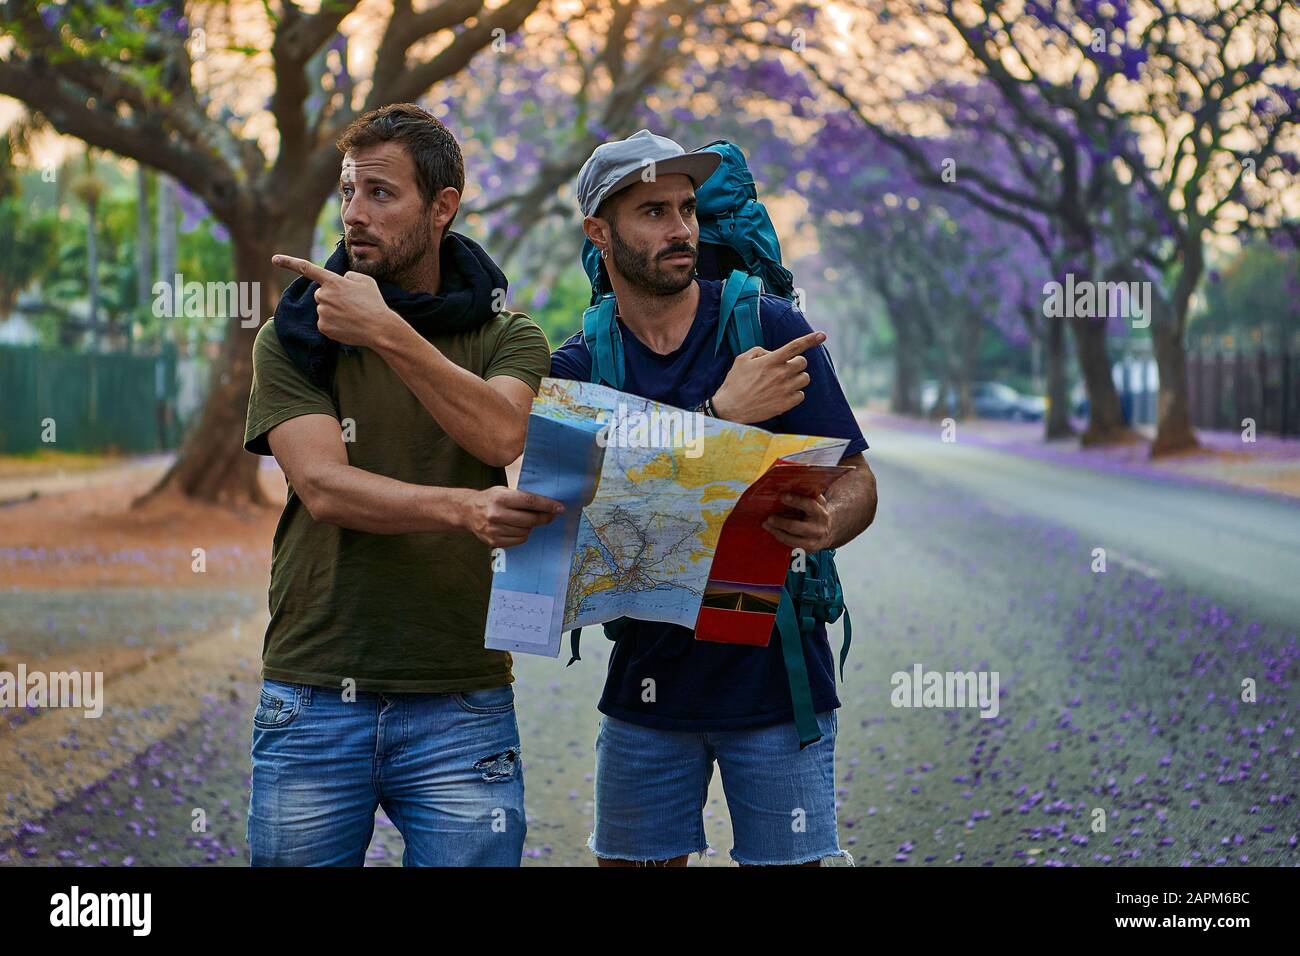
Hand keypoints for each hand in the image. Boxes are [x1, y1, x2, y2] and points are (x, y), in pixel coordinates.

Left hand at [272, 254, 397, 348]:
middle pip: (320, 294)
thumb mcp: (365, 281)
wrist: (379, 328)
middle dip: (331, 298)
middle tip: (351, 305)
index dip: (289, 262)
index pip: (308, 268)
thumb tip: (341, 281)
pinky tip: (348, 326)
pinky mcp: (323, 327)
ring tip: (352, 316)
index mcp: (332, 281)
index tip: (274, 259)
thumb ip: (348, 276)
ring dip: (334, 312)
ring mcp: (322, 312)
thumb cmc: (374, 303)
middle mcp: (323, 295)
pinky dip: (334, 325)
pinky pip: (325, 323)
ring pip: (323, 309)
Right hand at [464, 486, 564, 548]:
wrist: (467, 511)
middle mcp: (496, 514)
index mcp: (500, 498)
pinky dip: (523, 535)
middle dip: (544, 518)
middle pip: (530, 519)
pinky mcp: (494, 541)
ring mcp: (494, 530)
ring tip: (528, 520)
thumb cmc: (490, 499)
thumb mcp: (504, 491)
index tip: (560, 507)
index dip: (547, 505)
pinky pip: (518, 540)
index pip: (530, 502)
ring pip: (526, 531)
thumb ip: (522, 497)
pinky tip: (519, 528)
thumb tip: (548, 504)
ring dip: (532, 527)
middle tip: (551, 515)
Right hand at [710, 330, 825, 423]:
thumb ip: (759, 351)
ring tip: (783, 381)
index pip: (795, 346)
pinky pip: (801, 395)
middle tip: (784, 368)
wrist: (730, 408)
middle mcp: (780, 374)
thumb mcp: (742, 360)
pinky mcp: (785, 404)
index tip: (822, 335)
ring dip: (797, 378)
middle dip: (795, 363)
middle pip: (803, 362)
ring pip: (805, 378)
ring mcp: (784, 390)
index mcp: (771, 361)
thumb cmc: (734, 383)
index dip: (810, 339)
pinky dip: (795, 393)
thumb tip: (772, 353)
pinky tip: (783, 394)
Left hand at [762, 492, 831, 553]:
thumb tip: (787, 486)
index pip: (809, 506)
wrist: (829, 530)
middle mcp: (818, 529)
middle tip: (769, 518)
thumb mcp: (816, 502)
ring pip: (791, 540)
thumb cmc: (817, 513)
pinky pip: (790, 547)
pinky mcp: (806, 552)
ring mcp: (812, 542)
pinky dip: (780, 538)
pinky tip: (773, 531)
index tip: (782, 496)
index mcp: (821, 513)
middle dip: (781, 522)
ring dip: (777, 532)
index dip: (795, 500)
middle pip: (796, 527)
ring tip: (766, 525)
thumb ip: (807, 496)